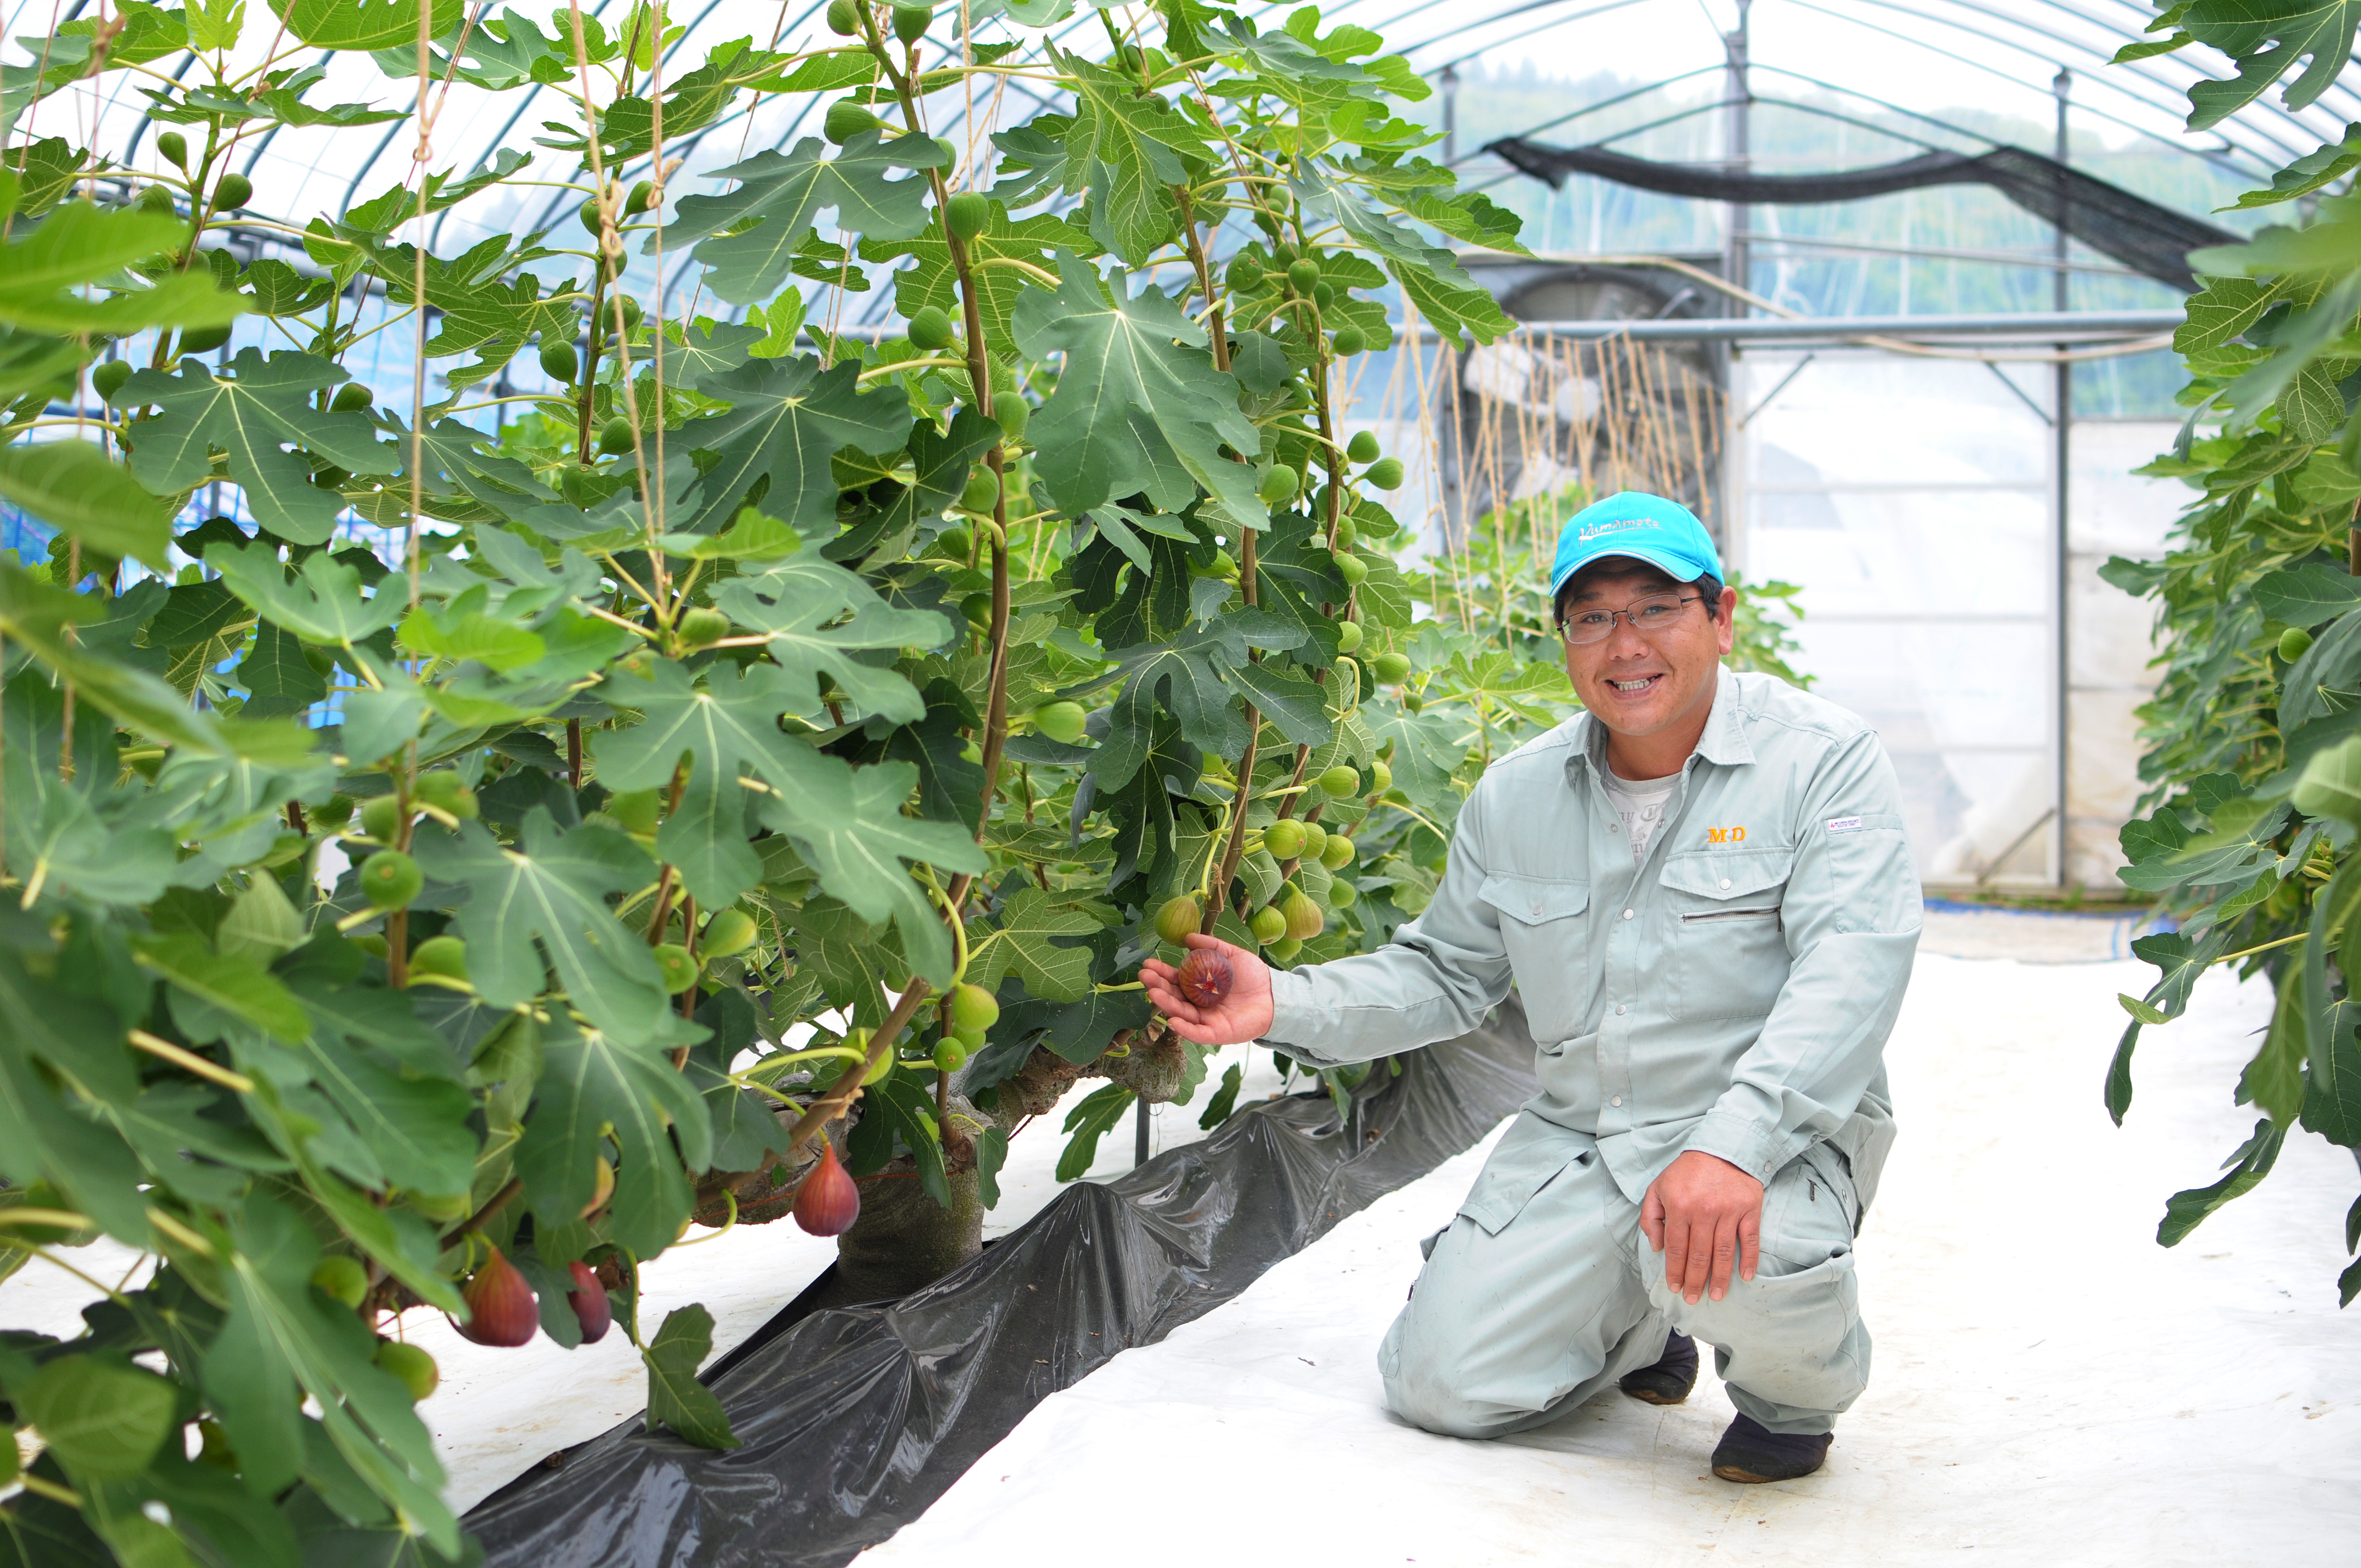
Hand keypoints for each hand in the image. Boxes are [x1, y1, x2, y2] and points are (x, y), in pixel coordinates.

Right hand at [1139, 933, 1275, 1045]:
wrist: (1275, 994)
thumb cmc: (1253, 975)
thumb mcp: (1231, 954)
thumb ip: (1211, 946)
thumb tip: (1188, 937)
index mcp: (1199, 986)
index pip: (1175, 979)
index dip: (1161, 973)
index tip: (1147, 964)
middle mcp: (1198, 1003)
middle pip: (1174, 997)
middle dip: (1158, 987)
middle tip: (1145, 976)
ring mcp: (1207, 1019)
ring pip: (1182, 1014)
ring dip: (1166, 1005)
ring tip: (1153, 993)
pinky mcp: (1218, 1033)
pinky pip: (1199, 1033)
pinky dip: (1185, 1029)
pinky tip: (1173, 1021)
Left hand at [1640, 1150, 1763, 1304]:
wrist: (1723, 1147)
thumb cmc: (1687, 1171)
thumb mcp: (1659, 1186)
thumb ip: (1651, 1216)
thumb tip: (1657, 1246)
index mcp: (1679, 1206)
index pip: (1676, 1248)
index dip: (1675, 1271)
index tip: (1675, 1287)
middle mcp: (1704, 1211)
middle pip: (1699, 1256)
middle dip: (1695, 1281)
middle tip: (1693, 1298)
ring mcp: (1729, 1211)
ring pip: (1723, 1253)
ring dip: (1720, 1278)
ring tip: (1717, 1296)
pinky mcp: (1749, 1209)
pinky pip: (1750, 1240)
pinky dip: (1749, 1260)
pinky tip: (1746, 1277)